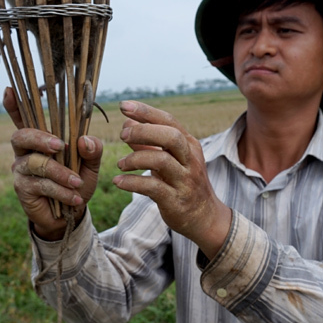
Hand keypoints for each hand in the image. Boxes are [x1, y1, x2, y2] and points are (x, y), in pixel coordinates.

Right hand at [4, 87, 102, 240]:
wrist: (71, 213)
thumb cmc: (77, 181)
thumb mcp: (91, 164)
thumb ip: (92, 150)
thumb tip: (83, 140)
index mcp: (40, 139)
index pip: (23, 118)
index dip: (13, 105)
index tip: (9, 90)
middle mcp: (25, 151)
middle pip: (21, 136)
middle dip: (40, 138)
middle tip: (60, 145)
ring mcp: (20, 169)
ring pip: (36, 163)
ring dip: (60, 172)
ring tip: (78, 183)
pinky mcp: (22, 188)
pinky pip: (41, 185)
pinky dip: (61, 190)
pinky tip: (74, 197)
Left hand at [114, 101, 231, 258]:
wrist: (204, 216)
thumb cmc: (182, 182)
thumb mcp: (169, 159)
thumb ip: (148, 143)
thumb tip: (127, 124)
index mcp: (188, 144)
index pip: (169, 120)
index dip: (145, 112)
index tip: (123, 106)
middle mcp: (190, 159)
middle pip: (170, 136)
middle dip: (143, 131)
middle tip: (122, 135)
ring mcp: (184, 180)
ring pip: (161, 161)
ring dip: (135, 158)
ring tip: (121, 163)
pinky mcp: (176, 200)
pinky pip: (153, 187)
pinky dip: (132, 182)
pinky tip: (118, 181)